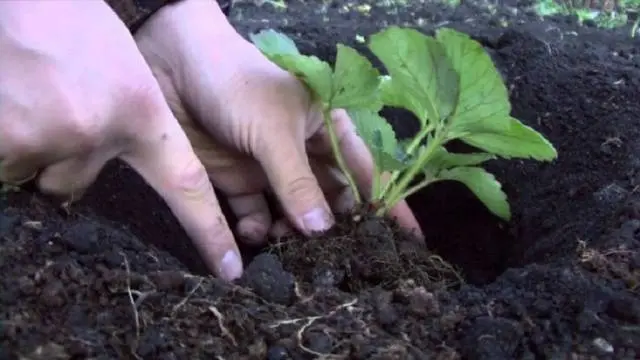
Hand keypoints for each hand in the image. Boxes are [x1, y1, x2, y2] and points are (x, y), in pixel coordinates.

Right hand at [0, 1, 242, 279]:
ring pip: (36, 169)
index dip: (208, 231)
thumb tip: (102, 171)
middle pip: (72, 182)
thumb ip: (126, 123)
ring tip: (29, 91)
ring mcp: (48, 136)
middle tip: (51, 104)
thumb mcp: (121, 67)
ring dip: (29, 140)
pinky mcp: (6, 140)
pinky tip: (11, 94)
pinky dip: (5, 135)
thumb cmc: (73, 16)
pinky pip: (5, 161)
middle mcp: (97, 131)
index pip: (186, 186)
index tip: (229, 269)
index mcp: (139, 111)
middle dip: (60, 157)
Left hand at [134, 1, 422, 242]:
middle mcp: (304, 152)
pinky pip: (255, 215)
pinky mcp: (236, 180)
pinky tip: (257, 240)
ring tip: (293, 255)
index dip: (388, 203)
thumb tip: (323, 230)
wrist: (170, 65)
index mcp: (328, 128)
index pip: (368, 171)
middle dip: (336, 230)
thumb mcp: (275, 129)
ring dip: (295, 236)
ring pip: (293, 214)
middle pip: (331, 200)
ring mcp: (271, 168)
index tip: (408, 239)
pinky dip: (258, 231)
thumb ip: (298, 182)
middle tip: (341, 263)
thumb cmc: (237, 82)